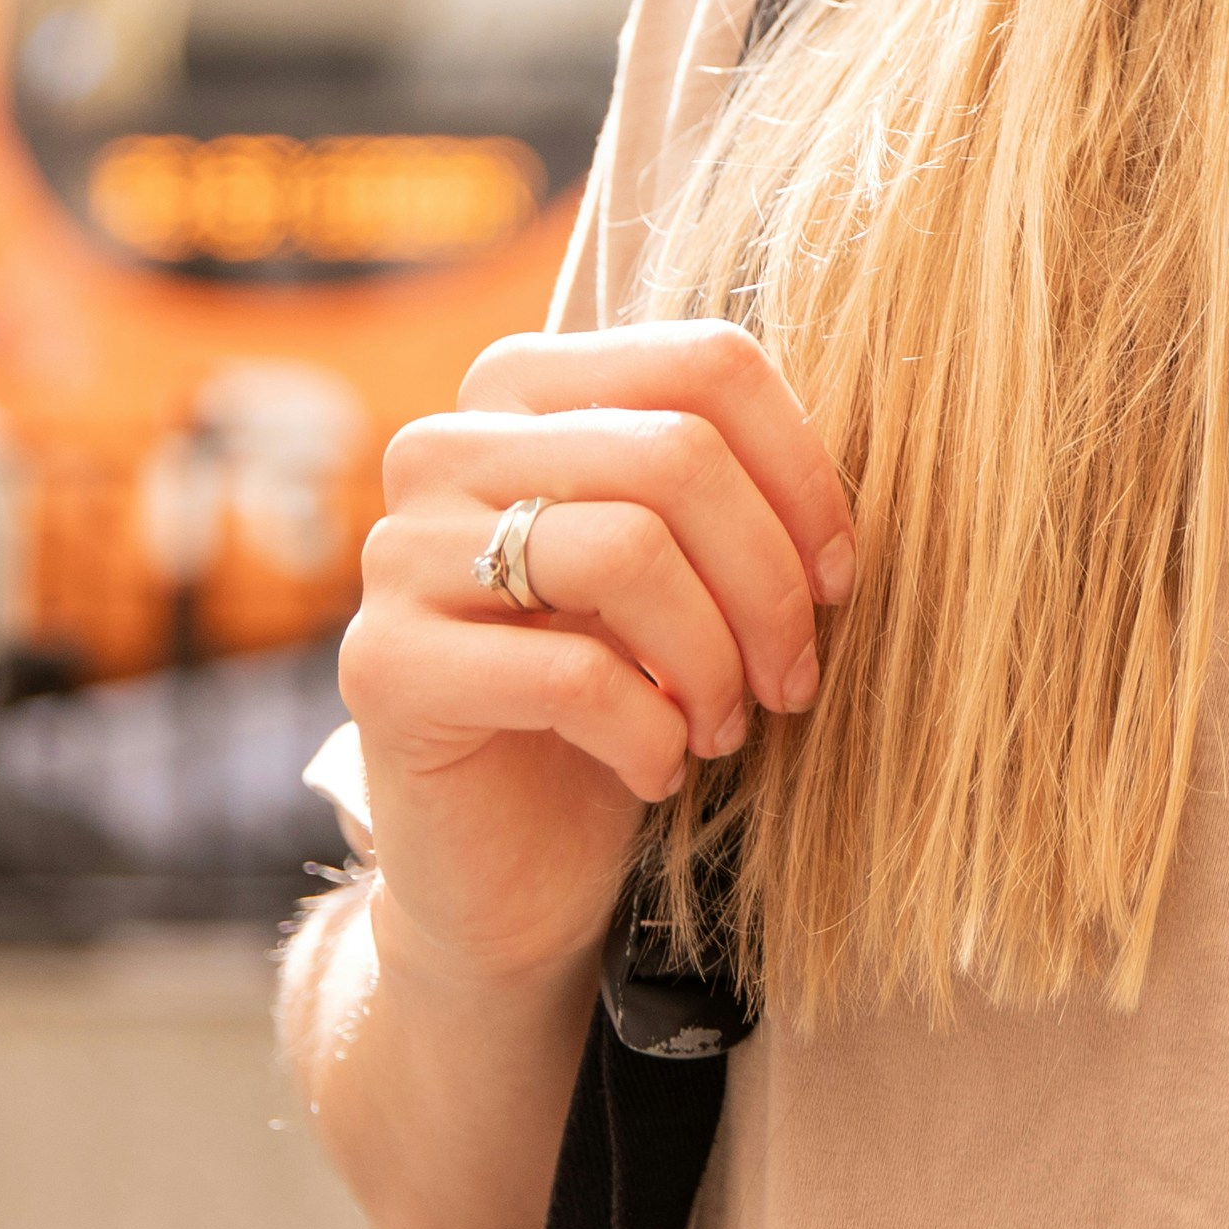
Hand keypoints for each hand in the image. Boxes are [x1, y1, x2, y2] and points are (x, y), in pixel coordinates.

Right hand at [338, 321, 855, 993]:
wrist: (508, 865)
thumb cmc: (620, 696)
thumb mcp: (686, 572)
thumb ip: (732, 490)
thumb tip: (845, 477)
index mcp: (522, 387)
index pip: (705, 363)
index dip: (802, 472)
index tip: (839, 577)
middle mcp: (443, 446)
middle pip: (676, 455)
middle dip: (770, 583)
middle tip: (794, 679)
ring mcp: (398, 553)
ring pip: (627, 552)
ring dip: (716, 661)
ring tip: (726, 727)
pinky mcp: (384, 667)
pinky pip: (571, 673)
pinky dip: (652, 733)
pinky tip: (661, 768)